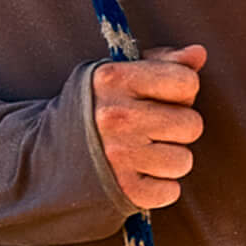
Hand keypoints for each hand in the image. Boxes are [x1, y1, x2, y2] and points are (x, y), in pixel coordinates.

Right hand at [93, 43, 205, 209]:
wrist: (47, 156)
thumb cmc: (97, 110)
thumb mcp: (120, 76)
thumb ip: (163, 62)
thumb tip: (198, 53)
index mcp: (115, 79)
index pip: (186, 81)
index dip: (182, 90)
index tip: (161, 97)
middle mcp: (116, 116)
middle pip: (192, 124)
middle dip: (178, 128)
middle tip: (153, 129)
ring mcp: (119, 154)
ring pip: (184, 160)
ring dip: (170, 159)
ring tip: (145, 153)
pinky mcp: (124, 189)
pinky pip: (171, 191)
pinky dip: (160, 188)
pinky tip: (139, 174)